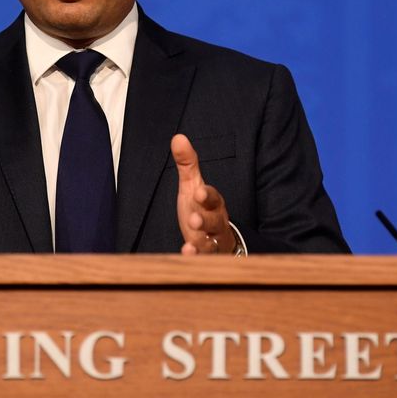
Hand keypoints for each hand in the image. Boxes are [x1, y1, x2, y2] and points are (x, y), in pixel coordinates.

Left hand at [172, 134, 235, 254]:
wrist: (218, 238)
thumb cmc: (201, 208)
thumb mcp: (193, 185)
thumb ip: (187, 164)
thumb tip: (178, 137)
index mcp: (213, 203)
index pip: (213, 197)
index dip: (207, 195)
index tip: (199, 192)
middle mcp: (216, 222)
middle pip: (214, 221)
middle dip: (205, 221)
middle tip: (194, 220)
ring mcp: (213, 242)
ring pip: (211, 244)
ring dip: (201, 244)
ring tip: (190, 244)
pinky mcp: (206, 257)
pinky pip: (203, 259)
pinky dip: (194, 258)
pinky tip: (185, 255)